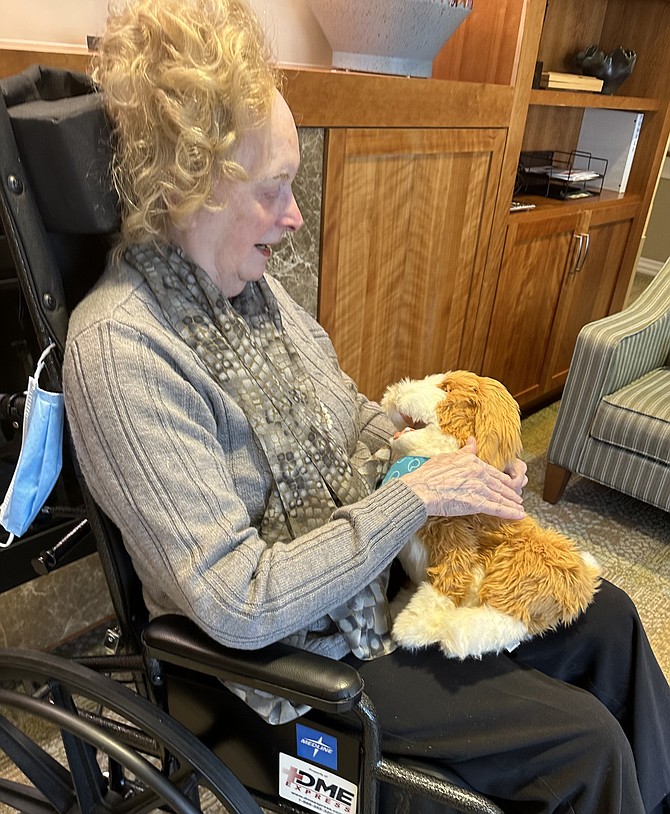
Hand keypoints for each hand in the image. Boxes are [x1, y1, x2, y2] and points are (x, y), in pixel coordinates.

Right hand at [400, 438, 524, 519]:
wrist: (421, 490)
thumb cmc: (429, 474)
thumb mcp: (447, 457)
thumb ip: (465, 451)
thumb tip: (472, 440)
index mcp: (473, 462)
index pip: (492, 472)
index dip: (502, 479)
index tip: (508, 484)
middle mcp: (479, 473)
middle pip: (500, 484)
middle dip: (510, 492)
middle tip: (518, 498)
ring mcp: (479, 488)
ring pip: (501, 497)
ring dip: (512, 503)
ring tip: (520, 507)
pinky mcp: (477, 503)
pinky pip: (498, 508)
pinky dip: (510, 512)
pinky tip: (520, 515)